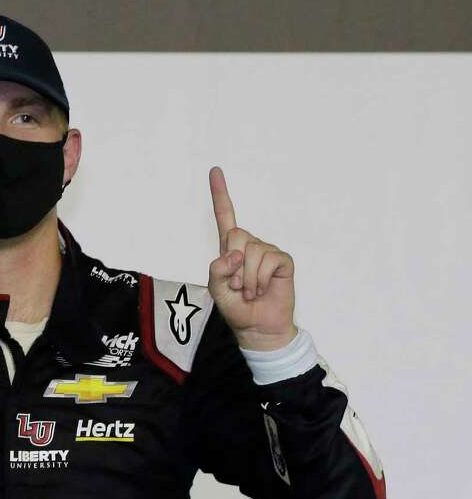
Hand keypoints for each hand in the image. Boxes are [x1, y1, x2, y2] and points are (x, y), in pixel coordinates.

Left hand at [207, 166, 297, 349]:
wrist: (258, 328)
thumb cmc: (237, 308)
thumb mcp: (216, 289)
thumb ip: (217, 270)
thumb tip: (234, 255)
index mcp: (229, 249)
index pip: (225, 217)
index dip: (220, 194)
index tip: (215, 170)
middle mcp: (248, 246)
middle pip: (236, 234)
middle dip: (233, 264)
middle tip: (238, 285)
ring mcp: (267, 251)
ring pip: (252, 251)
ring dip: (247, 278)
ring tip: (250, 291)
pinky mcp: (282, 261)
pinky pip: (269, 260)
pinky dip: (261, 279)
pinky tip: (262, 290)